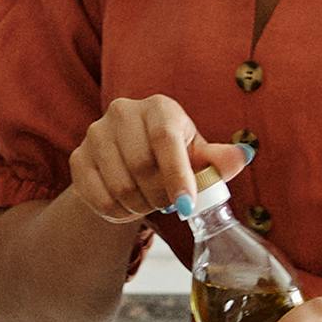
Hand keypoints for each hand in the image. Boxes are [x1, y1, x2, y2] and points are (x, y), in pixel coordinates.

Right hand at [62, 96, 241, 237]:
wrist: (128, 158)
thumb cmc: (172, 156)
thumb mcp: (198, 156)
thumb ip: (220, 160)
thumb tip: (242, 155)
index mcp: (158, 107)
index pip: (165, 141)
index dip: (178, 177)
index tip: (187, 206)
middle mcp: (122, 112)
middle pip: (141, 168)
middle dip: (160, 197)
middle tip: (170, 206)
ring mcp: (95, 134)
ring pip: (120, 186)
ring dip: (140, 207)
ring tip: (150, 204)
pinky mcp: (78, 157)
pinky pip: (98, 197)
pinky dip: (118, 213)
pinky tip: (128, 207)